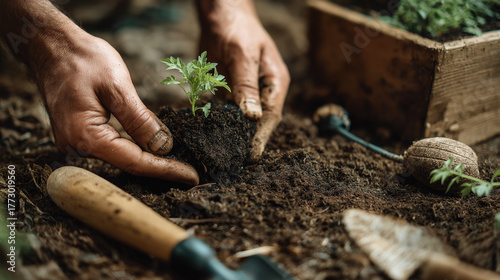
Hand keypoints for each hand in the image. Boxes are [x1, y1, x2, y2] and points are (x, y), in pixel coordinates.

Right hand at [35, 29, 198, 184]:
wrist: (50, 47)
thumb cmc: (81, 60)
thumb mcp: (117, 86)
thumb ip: (140, 120)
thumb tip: (164, 147)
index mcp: (85, 137)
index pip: (135, 162)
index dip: (166, 169)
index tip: (192, 177)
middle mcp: (76, 147)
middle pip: (128, 164)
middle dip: (160, 168)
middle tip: (191, 174)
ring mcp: (76, 143)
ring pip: (121, 157)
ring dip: (149, 159)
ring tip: (180, 164)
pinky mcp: (80, 135)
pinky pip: (113, 147)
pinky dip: (135, 148)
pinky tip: (155, 148)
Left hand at [197, 0, 289, 160]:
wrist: (221, 13)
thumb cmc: (236, 28)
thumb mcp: (241, 55)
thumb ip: (246, 85)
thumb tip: (253, 117)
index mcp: (275, 82)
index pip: (271, 116)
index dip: (261, 137)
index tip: (251, 155)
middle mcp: (264, 90)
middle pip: (258, 122)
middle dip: (246, 141)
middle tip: (232, 161)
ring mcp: (247, 92)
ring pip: (242, 120)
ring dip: (232, 135)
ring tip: (220, 154)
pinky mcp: (232, 91)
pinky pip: (227, 111)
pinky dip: (219, 122)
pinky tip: (209, 135)